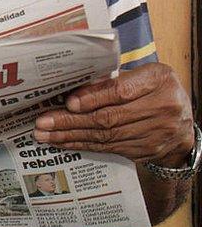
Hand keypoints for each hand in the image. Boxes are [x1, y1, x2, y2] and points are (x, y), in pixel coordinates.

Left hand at [33, 63, 194, 166]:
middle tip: (44, 122)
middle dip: (71, 121)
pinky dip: (84, 145)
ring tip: (45, 135)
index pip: (121, 91)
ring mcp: (155, 134)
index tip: (69, 102)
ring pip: (106, 136)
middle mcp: (162, 108)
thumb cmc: (156, 91)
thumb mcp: (144, 75)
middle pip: (109, 117)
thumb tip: (76, 89)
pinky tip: (64, 142)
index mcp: (159, 80)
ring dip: (71, 136)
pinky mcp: (145, 151)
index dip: (93, 98)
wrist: (183, 126)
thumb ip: (115, 79)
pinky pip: (109, 148)